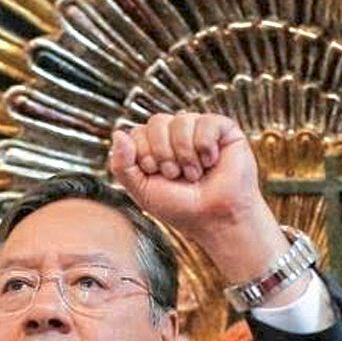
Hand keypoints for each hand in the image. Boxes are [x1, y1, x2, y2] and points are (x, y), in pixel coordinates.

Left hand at [109, 113, 290, 283]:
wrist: (215, 220)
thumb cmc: (181, 208)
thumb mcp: (142, 190)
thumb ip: (122, 164)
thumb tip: (117, 133)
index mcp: (155, 145)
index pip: (137, 131)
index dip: (143, 154)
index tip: (156, 174)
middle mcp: (177, 133)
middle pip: (157, 121)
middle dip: (163, 153)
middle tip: (175, 175)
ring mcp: (200, 129)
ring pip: (181, 120)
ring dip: (185, 154)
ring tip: (194, 174)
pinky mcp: (224, 130)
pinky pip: (207, 122)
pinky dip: (206, 147)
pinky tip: (211, 162)